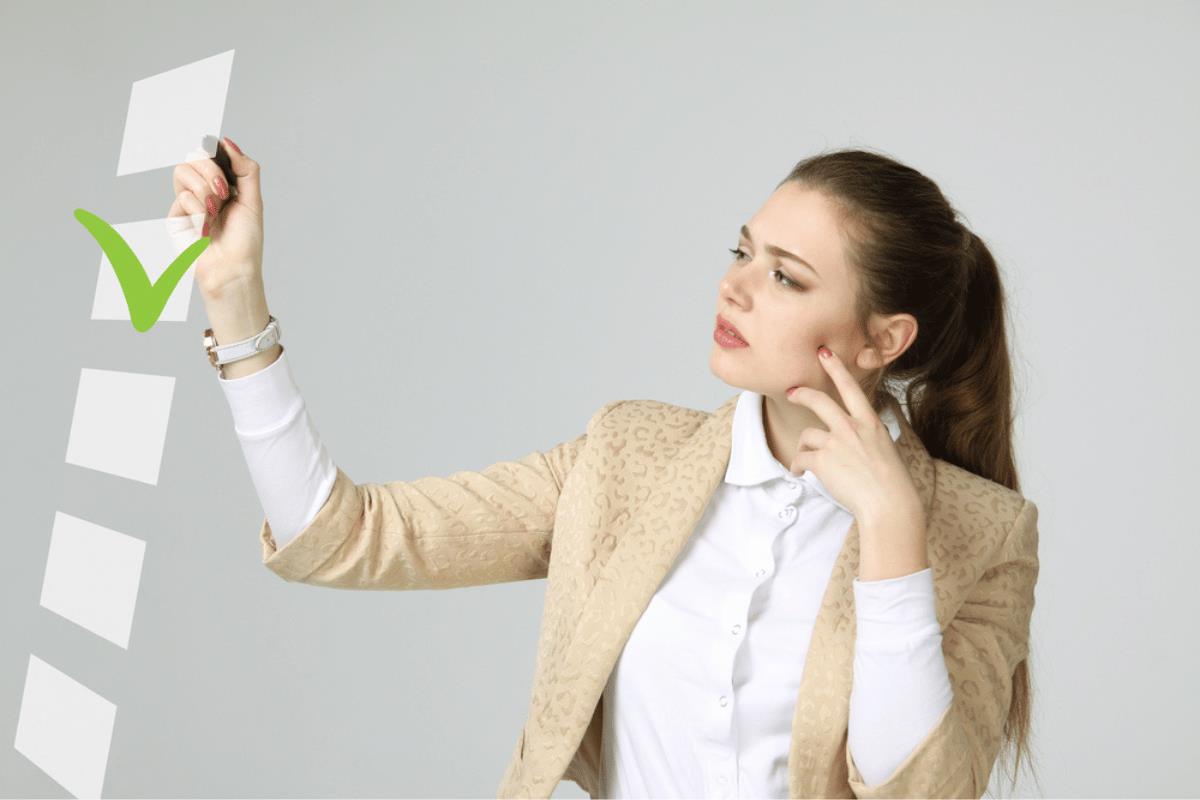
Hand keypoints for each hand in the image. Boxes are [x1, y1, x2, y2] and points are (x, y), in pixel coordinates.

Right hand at [167, 136, 264, 300]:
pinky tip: (206, 228)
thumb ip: (246, 169)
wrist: (234, 269)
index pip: (211, 153)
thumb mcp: (253, 200)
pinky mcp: (176, 217)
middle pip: (194, 156)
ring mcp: (188, 202)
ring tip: (216, 210)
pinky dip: (199, 211)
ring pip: (183, 170)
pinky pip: (182, 197)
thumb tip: (227, 142)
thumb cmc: (245, 241)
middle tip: (224, 192)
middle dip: (211, 170)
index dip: (214, 151)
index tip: (224, 159)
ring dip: (204, 188)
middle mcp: (204, 190)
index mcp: (223, 184)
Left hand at [785, 345, 922, 522]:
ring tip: (804, 462)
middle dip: (802, 393)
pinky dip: (797, 467)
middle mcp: (852, 427)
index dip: (836, 368)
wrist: (889, 504)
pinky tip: (800, 474)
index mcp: (870, 422)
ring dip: (802, 448)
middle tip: (792, 391)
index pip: (851, 388)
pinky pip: (800, 458)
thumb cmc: (893, 484)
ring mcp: (836, 442)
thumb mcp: (886, 450)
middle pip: (820, 400)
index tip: (825, 353)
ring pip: (806, 434)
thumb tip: (859, 442)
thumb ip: (868, 439)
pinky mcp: (822, 460)